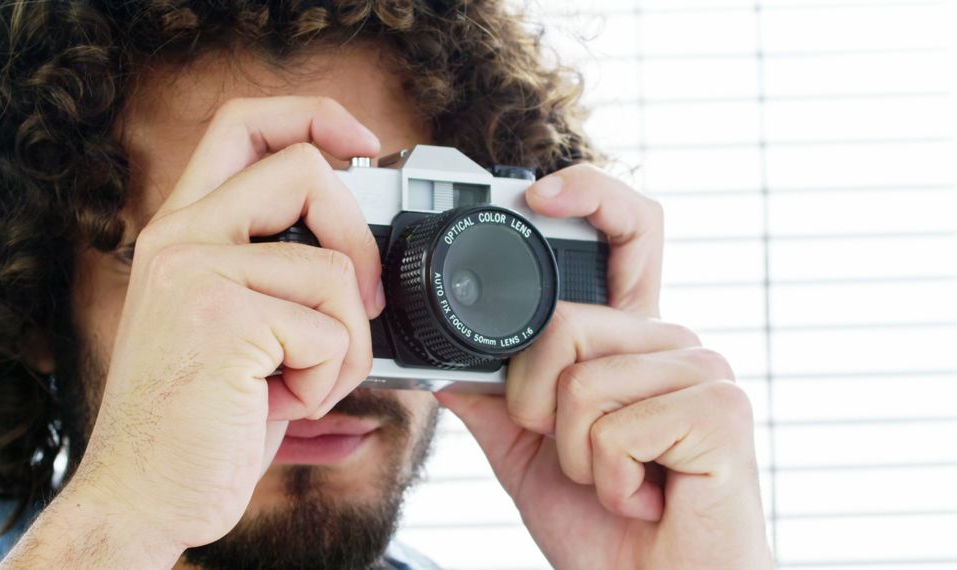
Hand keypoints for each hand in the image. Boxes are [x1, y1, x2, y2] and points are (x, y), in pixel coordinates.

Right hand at [50, 97, 384, 561]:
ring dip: (345, 345)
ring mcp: (196, 273)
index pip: (243, 125)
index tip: (363, 142)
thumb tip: (371, 267)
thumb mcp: (237, 332)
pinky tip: (278, 406)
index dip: (313, 116)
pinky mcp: (222, 319)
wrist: (141, 495)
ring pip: (336, 270)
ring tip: (297, 384)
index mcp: (184, 232)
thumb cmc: (199, 421)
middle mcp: (181, 238)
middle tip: (357, 304)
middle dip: (360, 238)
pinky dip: (327, 383)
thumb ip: (280, 277)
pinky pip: (331, 333)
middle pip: (304, 169)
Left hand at [436, 165, 772, 568]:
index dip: (591, 193)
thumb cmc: (603, 526)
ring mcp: (702, 372)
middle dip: (537, 408)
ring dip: (572, 455)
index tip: (536, 192)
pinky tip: (644, 496)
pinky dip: (606, 479)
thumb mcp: (531, 454)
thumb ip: (496, 399)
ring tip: (617, 483)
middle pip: (565, 322)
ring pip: (580, 380)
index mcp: (631, 341)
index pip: (629, 233)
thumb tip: (442, 362)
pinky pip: (613, 427)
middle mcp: (671, 343)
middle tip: (576, 457)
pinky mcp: (720, 412)